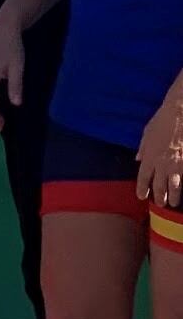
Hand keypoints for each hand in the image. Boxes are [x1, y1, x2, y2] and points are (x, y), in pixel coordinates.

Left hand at [136, 90, 182, 210]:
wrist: (180, 114)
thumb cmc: (162, 122)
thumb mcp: (147, 133)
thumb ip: (143, 148)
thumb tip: (138, 159)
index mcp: (149, 156)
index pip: (143, 178)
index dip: (142, 189)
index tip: (141, 196)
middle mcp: (162, 164)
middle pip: (159, 186)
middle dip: (159, 197)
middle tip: (159, 204)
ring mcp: (177, 165)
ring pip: (175, 187)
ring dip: (174, 196)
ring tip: (173, 203)